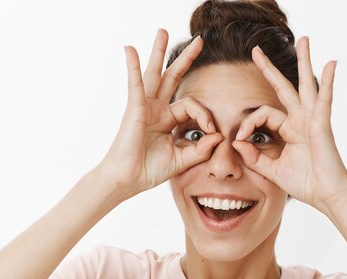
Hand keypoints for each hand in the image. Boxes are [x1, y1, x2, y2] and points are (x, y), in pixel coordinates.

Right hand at [97, 29, 222, 199]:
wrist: (128, 180)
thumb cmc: (148, 171)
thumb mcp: (181, 159)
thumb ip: (200, 149)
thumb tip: (218, 136)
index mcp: (166, 120)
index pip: (192, 106)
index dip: (205, 115)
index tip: (213, 132)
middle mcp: (156, 109)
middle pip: (172, 77)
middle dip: (185, 59)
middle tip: (199, 41)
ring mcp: (144, 106)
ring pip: (154, 73)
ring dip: (159, 52)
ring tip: (163, 31)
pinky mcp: (134, 108)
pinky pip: (135, 83)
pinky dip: (132, 66)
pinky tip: (130, 49)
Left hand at [232, 36, 346, 215]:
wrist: (326, 195)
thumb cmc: (305, 183)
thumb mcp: (272, 169)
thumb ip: (254, 157)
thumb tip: (237, 143)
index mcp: (289, 129)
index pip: (263, 114)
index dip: (248, 124)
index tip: (240, 139)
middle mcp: (300, 120)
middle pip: (284, 87)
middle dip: (270, 69)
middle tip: (256, 50)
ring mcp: (312, 119)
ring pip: (306, 84)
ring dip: (304, 61)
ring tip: (304, 40)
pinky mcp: (322, 124)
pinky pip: (324, 99)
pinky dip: (328, 81)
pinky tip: (331, 63)